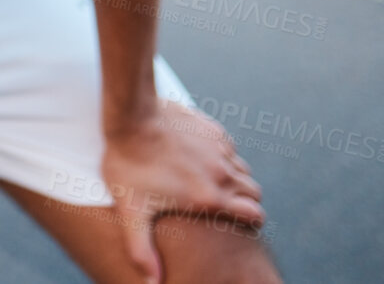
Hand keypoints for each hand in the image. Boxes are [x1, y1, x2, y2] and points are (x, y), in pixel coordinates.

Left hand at [100, 99, 263, 283]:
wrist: (131, 116)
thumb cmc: (129, 165)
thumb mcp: (131, 212)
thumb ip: (141, 250)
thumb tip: (151, 283)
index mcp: (210, 197)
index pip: (254, 214)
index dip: (253, 221)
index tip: (242, 225)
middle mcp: (222, 173)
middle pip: (254, 192)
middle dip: (247, 202)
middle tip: (229, 207)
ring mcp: (219, 148)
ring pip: (244, 169)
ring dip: (236, 178)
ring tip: (214, 184)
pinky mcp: (212, 128)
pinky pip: (229, 147)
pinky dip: (224, 156)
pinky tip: (203, 158)